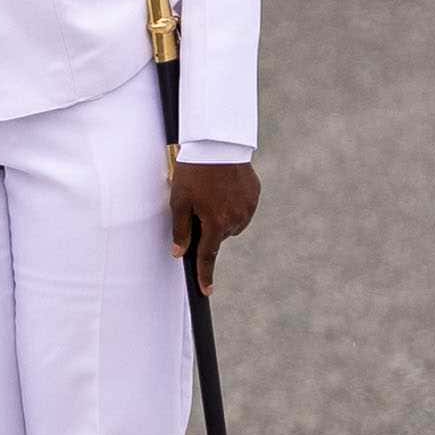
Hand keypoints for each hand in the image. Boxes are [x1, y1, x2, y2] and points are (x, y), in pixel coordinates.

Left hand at [169, 159, 259, 291]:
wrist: (218, 143)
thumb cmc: (194, 170)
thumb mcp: (179, 200)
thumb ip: (180, 230)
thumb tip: (180, 253)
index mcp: (216, 223)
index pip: (208, 256)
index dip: (205, 275)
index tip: (206, 291)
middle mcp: (236, 219)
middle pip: (218, 236)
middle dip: (208, 228)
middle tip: (198, 205)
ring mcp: (248, 207)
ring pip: (231, 224)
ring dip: (221, 216)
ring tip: (211, 192)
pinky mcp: (254, 195)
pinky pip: (242, 209)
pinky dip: (232, 204)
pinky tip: (223, 187)